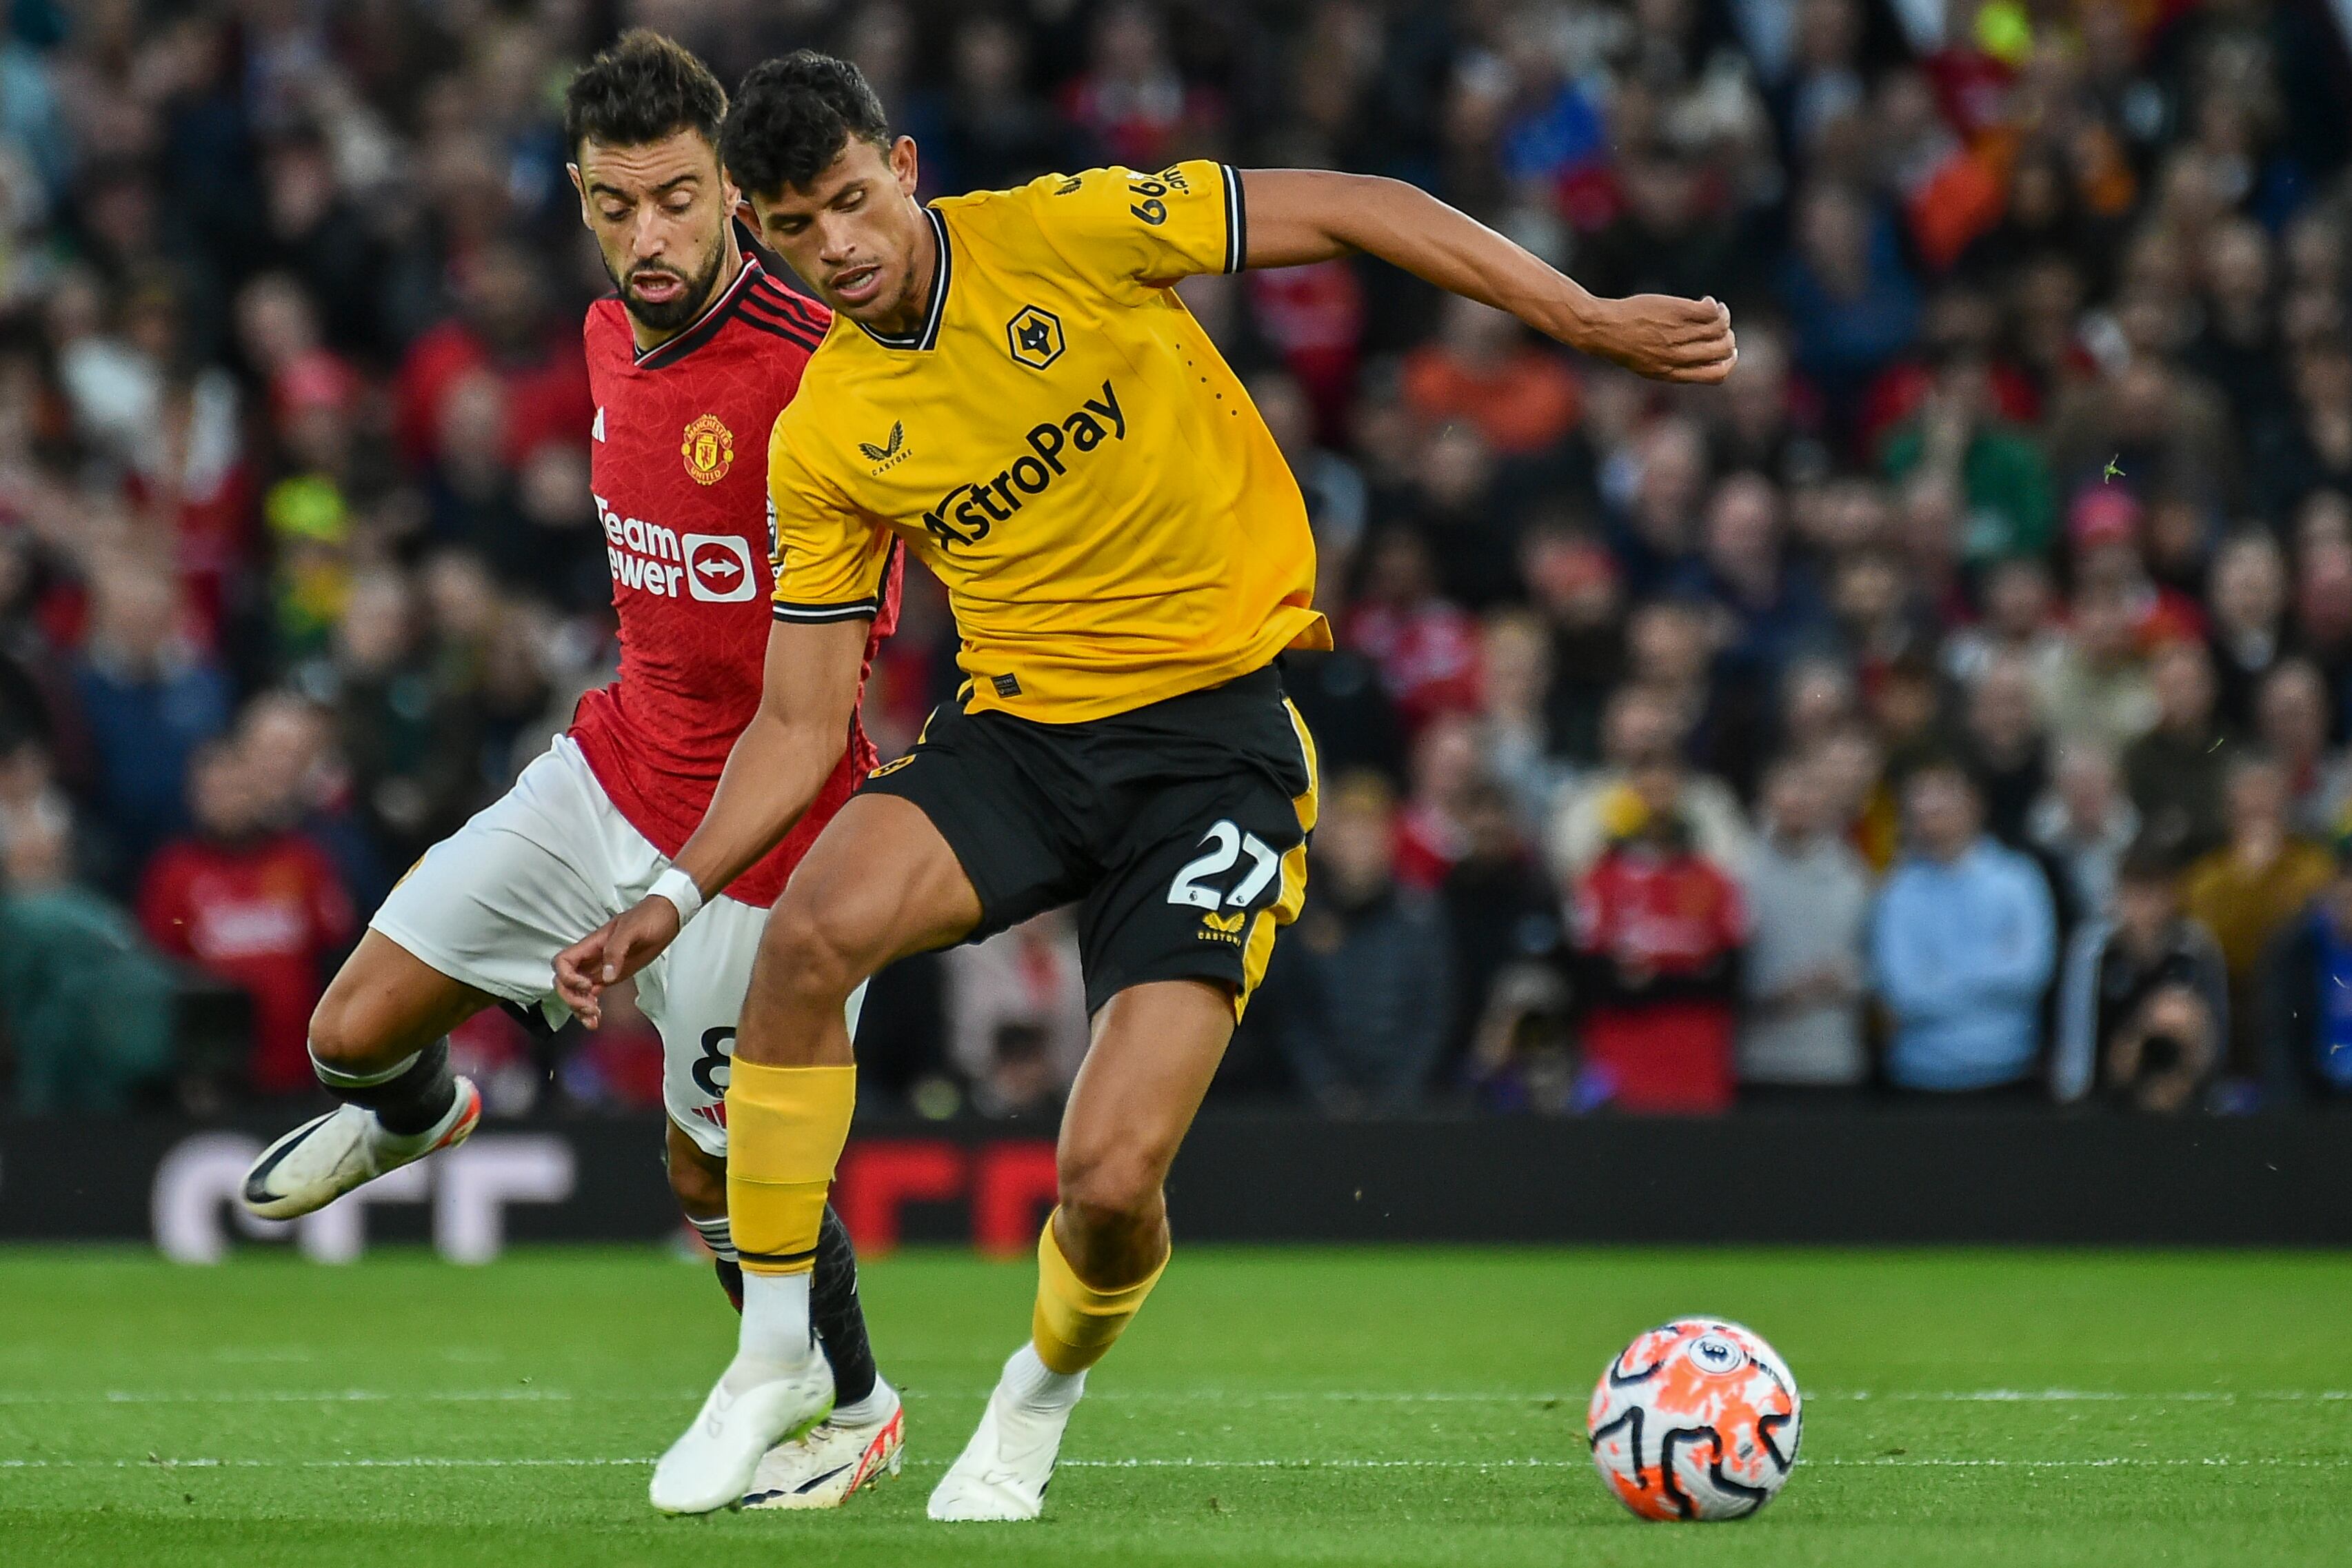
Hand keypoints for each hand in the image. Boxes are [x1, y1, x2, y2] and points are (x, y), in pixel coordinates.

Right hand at [553, 896, 681, 1027]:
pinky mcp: (612, 976)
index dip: (567, 977)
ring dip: (579, 1008)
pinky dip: (590, 1008)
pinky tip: (597, 1018)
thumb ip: (617, 951)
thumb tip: (607, 976)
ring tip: (594, 1019)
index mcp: (591, 945)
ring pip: (576, 991)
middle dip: (572, 998)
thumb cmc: (648, 917)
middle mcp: (591, 958)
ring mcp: (600, 969)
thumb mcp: (632, 929)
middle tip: (591, 1007)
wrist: (667, 917)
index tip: (587, 985)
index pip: (563, 962)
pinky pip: (592, 994)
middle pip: (564, 981)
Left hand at [1569, 294, 1736, 383]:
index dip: (1729, 362)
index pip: (1715, 375)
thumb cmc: (1622, 345)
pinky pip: (1710, 311)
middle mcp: (1677, 356)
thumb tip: (1698, 356)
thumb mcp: (1647, 365)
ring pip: (1719, 328)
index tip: (1730, 351)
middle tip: (1722, 326)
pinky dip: (1714, 306)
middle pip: (1721, 350)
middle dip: (1728, 337)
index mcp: (1672, 373)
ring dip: (1723, 317)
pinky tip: (1706, 301)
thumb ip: (1673, 366)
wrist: (1602, 329)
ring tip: (1716, 309)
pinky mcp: (1677, 313)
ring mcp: (1677, 335)